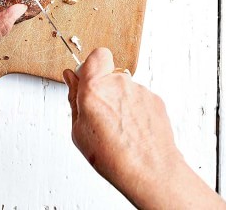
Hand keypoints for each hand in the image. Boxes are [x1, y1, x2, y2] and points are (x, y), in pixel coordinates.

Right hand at [63, 48, 225, 208]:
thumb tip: (70, 78)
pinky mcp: (155, 99)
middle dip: (105, 91)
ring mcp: (139, 90)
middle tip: (103, 117)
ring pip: (125, 89)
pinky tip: (134, 132)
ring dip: (122, 104)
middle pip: (109, 76)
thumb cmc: (113, 157)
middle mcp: (118, 83)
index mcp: (95, 88)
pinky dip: (137, 112)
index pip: (96, 55)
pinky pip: (140, 100)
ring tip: (121, 131)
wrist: (150, 171)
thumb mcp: (79, 131)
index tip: (88, 81)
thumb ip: (74, 98)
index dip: (92, 66)